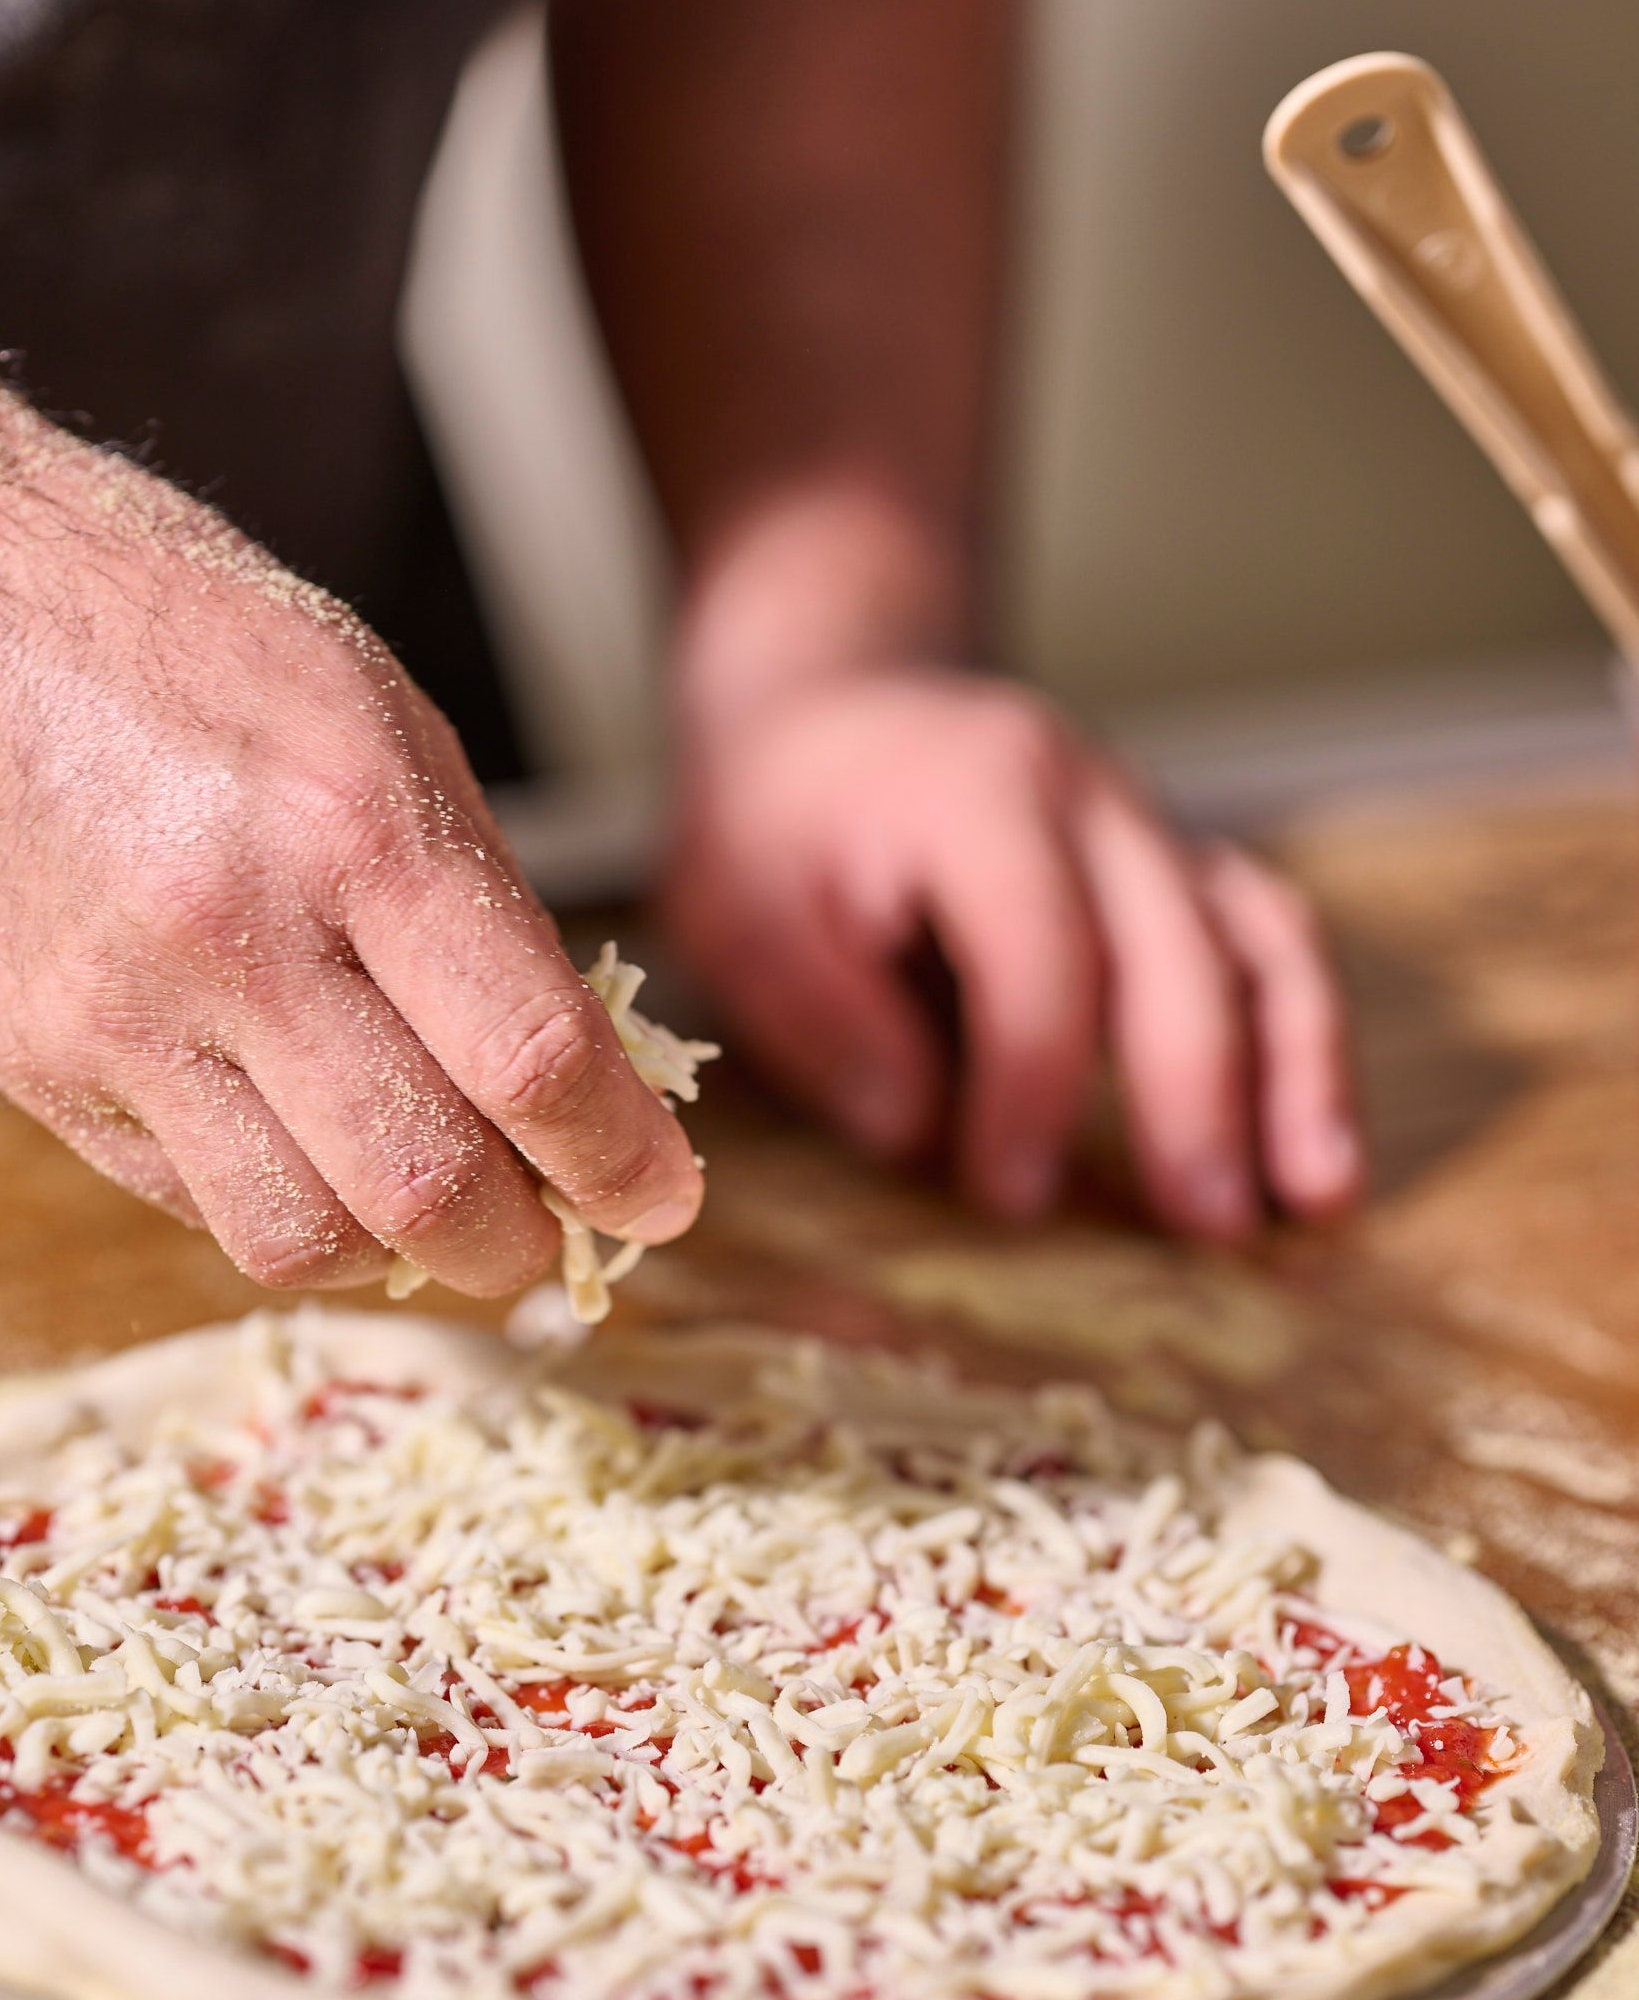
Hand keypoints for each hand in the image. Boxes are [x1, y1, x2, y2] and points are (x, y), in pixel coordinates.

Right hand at [0, 346, 701, 1292]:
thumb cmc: (180, 636)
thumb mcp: (381, 719)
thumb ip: (480, 904)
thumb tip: (573, 1072)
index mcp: (355, 823)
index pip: (533, 1060)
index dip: (621, 1161)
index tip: (658, 1196)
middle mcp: (237, 933)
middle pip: (426, 1187)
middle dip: (523, 1247)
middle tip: (552, 1234)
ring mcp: (123, 1013)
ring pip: (305, 1237)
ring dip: (402, 1256)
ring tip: (432, 1210)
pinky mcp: (41, 1064)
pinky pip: (197, 1204)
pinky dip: (288, 1211)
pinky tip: (314, 1157)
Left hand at [665, 666, 1361, 1237]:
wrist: (834, 705)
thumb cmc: (778, 825)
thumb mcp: (742, 912)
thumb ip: (821, 1018)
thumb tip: (918, 1132)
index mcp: (979, 792)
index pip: (1037, 950)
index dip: (1032, 1082)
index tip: (1010, 1198)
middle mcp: (1091, 797)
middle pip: (1180, 948)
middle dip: (1199, 1096)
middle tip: (1207, 1227)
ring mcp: (1151, 831)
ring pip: (1261, 942)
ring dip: (1302, 1073)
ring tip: (1323, 1200)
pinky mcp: (1178, 872)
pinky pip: (1269, 950)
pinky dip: (1304, 1048)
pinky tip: (1317, 1155)